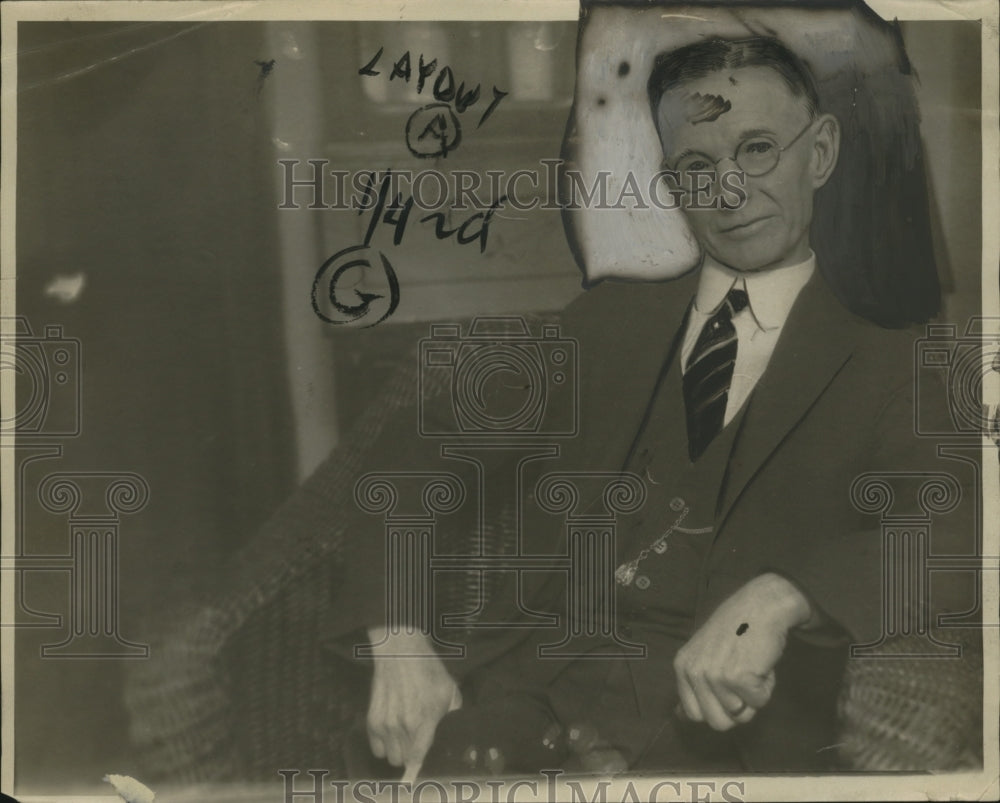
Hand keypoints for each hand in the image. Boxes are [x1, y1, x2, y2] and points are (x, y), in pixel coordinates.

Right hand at [366, 627, 461, 772]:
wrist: (400, 651)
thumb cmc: (428, 670)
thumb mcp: (449, 691)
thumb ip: (452, 716)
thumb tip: (451, 734)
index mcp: (422, 721)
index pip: (417, 759)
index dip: (420, 766)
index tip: (423, 765)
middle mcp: (401, 727)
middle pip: (402, 760)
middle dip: (410, 755)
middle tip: (417, 743)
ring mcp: (384, 724)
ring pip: (389, 757)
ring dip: (397, 751)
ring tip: (404, 738)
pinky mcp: (371, 719)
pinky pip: (375, 748)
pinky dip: (383, 745)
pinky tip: (391, 735)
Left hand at [674, 573, 811, 730]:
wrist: (760, 606)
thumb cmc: (736, 630)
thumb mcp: (703, 654)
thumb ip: (692, 685)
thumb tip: (679, 716)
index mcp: (682, 667)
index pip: (694, 715)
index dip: (717, 708)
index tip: (726, 689)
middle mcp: (694, 672)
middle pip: (717, 723)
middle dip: (737, 709)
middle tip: (742, 680)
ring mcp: (715, 674)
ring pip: (741, 715)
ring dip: (753, 695)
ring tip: (751, 666)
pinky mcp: (739, 676)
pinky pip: (760, 702)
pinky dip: (766, 687)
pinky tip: (760, 663)